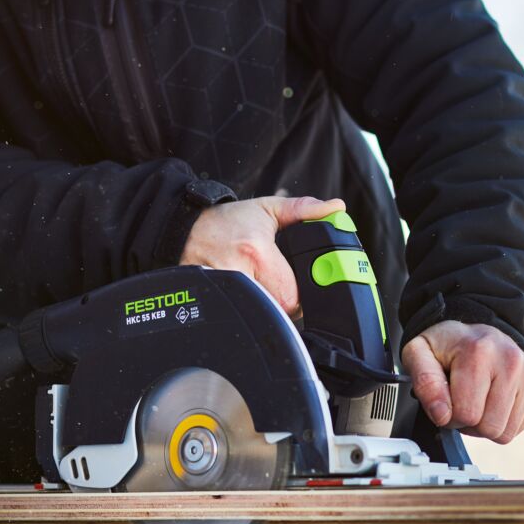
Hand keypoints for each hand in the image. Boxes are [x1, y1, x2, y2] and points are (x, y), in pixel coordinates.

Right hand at [179, 193, 345, 316]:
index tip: (300, 287)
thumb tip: (337, 207)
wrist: (186, 229)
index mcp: (257, 251)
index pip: (292, 294)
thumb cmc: (227, 222)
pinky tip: (249, 297)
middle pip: (277, 310)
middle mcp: (239, 272)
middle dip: (286, 304)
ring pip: (261, 316)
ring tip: (264, 289)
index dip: (302, 295)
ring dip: (269, 310)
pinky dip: (251, 311)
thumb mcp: (267, 209)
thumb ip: (304, 209)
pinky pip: (242, 315)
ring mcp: (224, 289)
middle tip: (281, 287)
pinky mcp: (212, 299)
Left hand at [401, 321, 523, 444]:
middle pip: (489, 427)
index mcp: (479, 352)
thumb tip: (442, 415)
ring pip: (505, 433)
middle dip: (469, 423)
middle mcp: (510, 361)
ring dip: (485, 425)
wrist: (478, 333)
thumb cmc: (447, 346)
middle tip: (461, 401)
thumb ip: (425, 383)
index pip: (466, 414)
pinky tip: (492, 401)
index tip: (446, 399)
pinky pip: (518, 428)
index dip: (449, 415)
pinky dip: (502, 421)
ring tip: (477, 401)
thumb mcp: (419, 354)